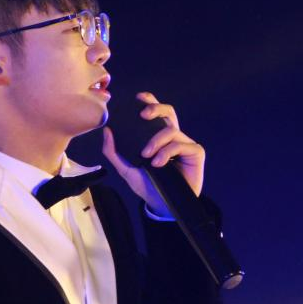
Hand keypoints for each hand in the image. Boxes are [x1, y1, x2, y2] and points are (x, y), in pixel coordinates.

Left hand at [101, 92, 204, 213]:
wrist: (163, 206)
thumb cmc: (149, 186)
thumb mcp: (126, 170)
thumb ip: (114, 152)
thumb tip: (107, 131)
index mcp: (158, 137)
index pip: (156, 113)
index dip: (150, 101)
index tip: (138, 98)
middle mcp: (173, 137)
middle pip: (168, 111)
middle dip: (156, 108)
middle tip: (143, 115)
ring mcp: (185, 144)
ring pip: (171, 130)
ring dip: (156, 141)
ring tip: (146, 156)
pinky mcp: (195, 152)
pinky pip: (181, 143)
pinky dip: (167, 152)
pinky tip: (158, 163)